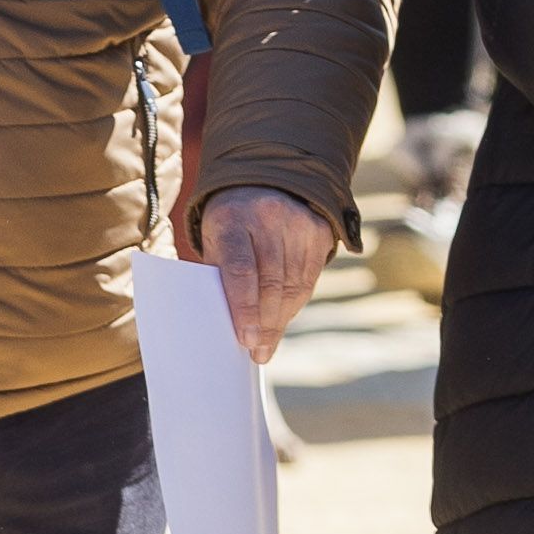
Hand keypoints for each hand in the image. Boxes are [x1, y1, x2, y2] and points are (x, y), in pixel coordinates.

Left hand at [193, 187, 336, 365]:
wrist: (263, 182)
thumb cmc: (230, 224)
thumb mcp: (215, 240)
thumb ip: (221, 276)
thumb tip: (235, 327)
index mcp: (231, 219)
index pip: (240, 270)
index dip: (244, 308)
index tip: (247, 340)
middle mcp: (268, 218)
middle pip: (271, 283)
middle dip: (265, 324)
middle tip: (258, 351)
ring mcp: (297, 223)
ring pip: (293, 286)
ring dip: (281, 320)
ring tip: (268, 343)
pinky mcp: (318, 232)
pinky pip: (308, 280)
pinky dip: (295, 305)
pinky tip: (283, 318)